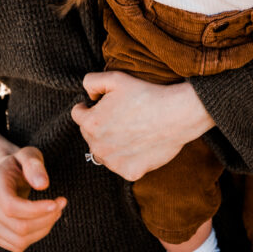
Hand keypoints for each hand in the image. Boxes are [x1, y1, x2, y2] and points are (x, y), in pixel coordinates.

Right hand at [0, 148, 66, 251]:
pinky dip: (35, 235)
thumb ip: (34, 165)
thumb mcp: (28, 154)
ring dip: (44, 229)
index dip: (36, 210)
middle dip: (46, 219)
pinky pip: (18, 246)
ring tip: (55, 211)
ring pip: (20, 241)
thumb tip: (43, 184)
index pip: (12, 207)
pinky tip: (43, 220)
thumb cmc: (19, 164)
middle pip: (20, 227)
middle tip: (61, 204)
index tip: (57, 203)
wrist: (2, 175)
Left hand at [71, 71, 212, 180]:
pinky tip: (139, 143)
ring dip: (110, 143)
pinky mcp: (130, 173)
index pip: (77, 114)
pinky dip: (127, 156)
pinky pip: (121, 165)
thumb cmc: (145, 94)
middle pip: (89, 134)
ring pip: (103, 152)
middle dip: (98, 125)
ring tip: (129, 129)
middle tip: (119, 116)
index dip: (88, 106)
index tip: (101, 104)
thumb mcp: (115, 78)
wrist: (175, 114)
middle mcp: (98, 147)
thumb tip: (87, 94)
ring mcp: (114, 163)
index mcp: (91, 123)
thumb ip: (91, 81)